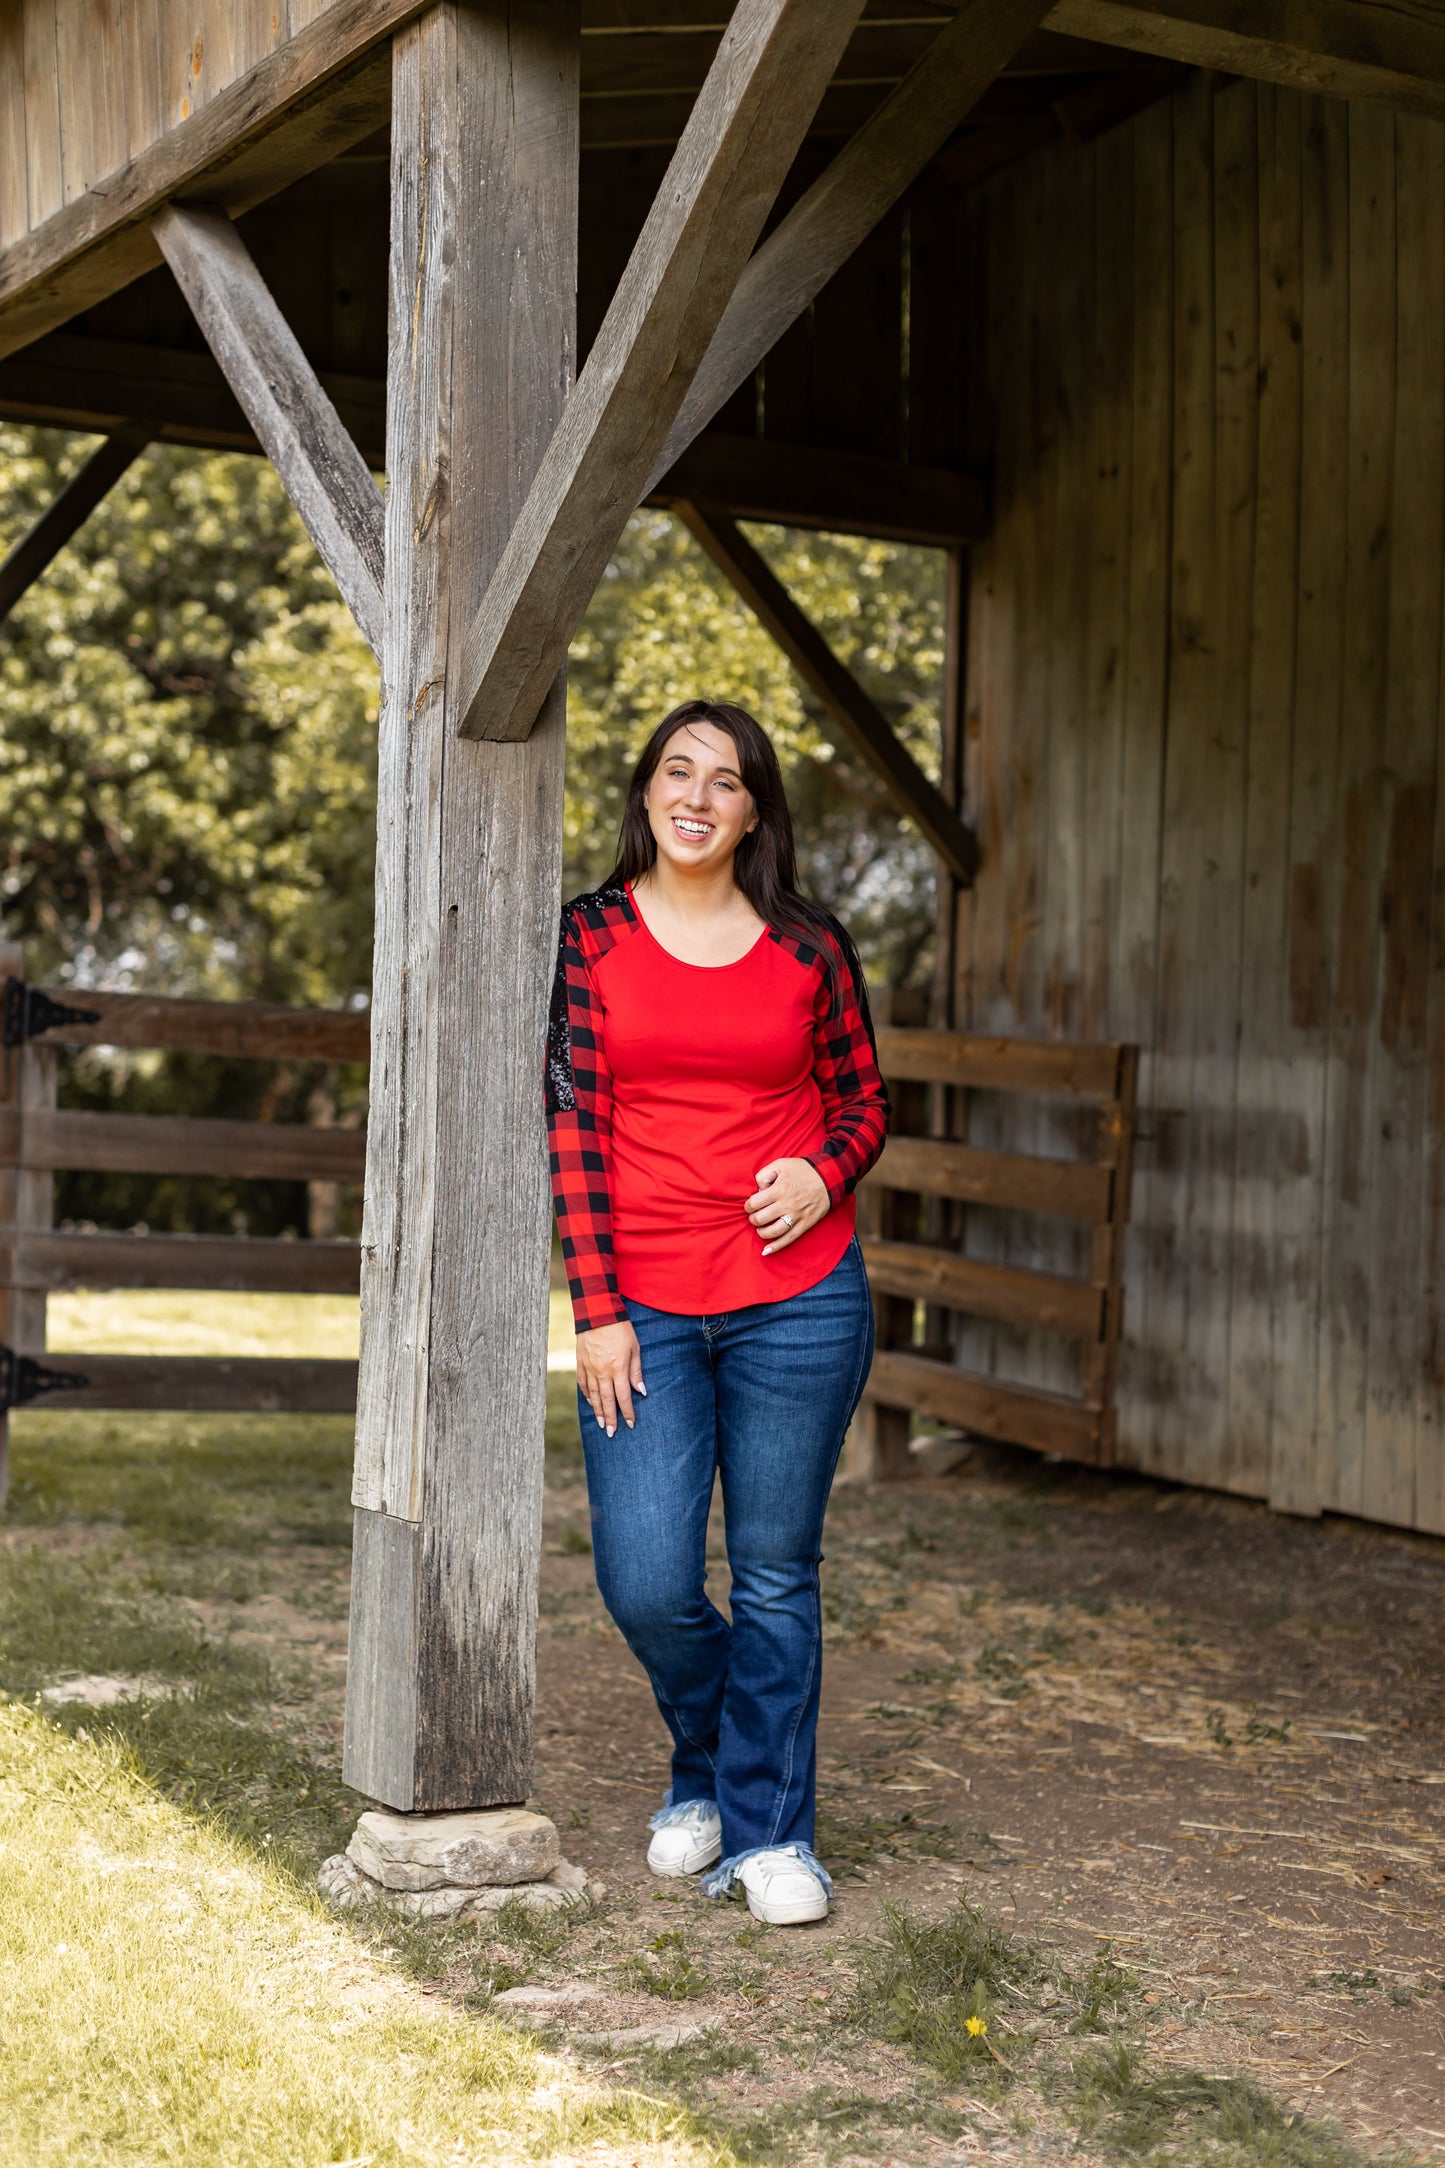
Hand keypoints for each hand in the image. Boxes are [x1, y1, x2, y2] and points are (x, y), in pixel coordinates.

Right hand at [576, 1319, 644, 1435]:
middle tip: (612, 1433)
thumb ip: (636, 1371)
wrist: (597, 1313)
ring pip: (593, 1395)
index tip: (630, 1424)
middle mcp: (602, 1372)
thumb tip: (641, 1391)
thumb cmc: (620, 1329)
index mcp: (617, 1368)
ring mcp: (589, 1368)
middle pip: (606, 1400)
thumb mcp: (634, 1348)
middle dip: (610, 1418)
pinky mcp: (580, 1362)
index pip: (623, 1397)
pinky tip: (590, 1402)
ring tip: (601, 1424)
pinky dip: (587, 1394)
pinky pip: (583, 1383)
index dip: (628, 1412)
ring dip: (597, 1411)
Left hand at [745, 1157, 830, 1255]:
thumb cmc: (802, 1170)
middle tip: (755, 1215)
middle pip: (761, 1219)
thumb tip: (757, 1191)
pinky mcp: (805, 1224)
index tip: (750, 1205)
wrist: (828, 1178)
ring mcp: (797, 1216)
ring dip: (762, 1232)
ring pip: (773, 1232)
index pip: (754, 1204)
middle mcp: (787, 1204)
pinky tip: (766, 1251)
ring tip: (760, 1229)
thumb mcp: (780, 1164)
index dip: (748, 1206)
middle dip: (753, 1219)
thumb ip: (764, 1175)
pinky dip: (777, 1246)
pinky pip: (789, 1238)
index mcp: (780, 1189)